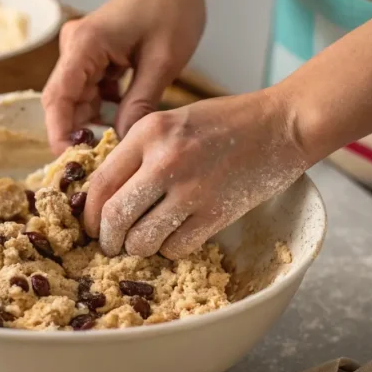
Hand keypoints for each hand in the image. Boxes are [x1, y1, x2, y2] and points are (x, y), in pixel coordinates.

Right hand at [41, 0, 206, 153]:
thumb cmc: (172, 11)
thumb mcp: (161, 63)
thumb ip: (139, 105)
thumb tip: (122, 145)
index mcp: (84, 45)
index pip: (58, 99)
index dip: (60, 134)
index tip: (72, 163)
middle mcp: (74, 47)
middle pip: (63, 102)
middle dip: (77, 133)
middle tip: (97, 164)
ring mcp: (81, 51)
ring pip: (77, 99)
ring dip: (92, 123)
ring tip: (115, 146)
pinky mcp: (92, 55)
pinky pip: (89, 90)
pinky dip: (103, 109)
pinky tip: (122, 121)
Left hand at [83, 89, 309, 258]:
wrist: (281, 124)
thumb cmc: (225, 122)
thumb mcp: (171, 121)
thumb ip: (138, 152)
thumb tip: (104, 194)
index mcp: (148, 132)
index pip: (100, 183)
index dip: (89, 214)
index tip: (92, 226)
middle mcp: (165, 161)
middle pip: (115, 217)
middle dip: (108, 240)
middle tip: (112, 245)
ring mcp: (192, 190)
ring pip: (142, 240)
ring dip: (139, 248)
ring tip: (145, 241)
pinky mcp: (217, 213)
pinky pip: (176, 248)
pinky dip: (171, 249)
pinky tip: (177, 236)